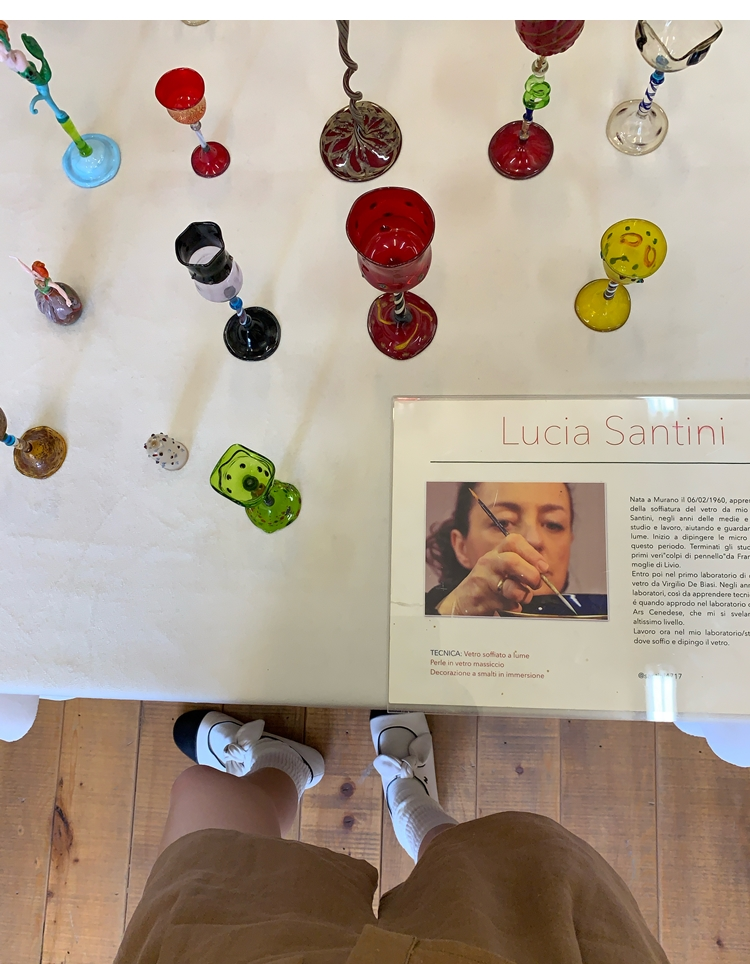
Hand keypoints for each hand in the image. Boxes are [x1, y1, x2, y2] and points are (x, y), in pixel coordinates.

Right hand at [435, 533, 549, 616]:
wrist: (464, 600)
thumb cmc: (489, 584)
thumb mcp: (504, 568)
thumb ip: (524, 565)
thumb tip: (545, 571)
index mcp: (497, 552)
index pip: (513, 541)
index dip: (532, 553)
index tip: (543, 567)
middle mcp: (489, 563)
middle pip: (511, 561)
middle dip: (530, 574)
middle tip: (536, 584)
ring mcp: (484, 581)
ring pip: (509, 586)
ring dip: (522, 594)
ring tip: (522, 597)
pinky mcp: (482, 599)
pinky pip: (504, 604)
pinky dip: (513, 606)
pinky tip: (509, 605)